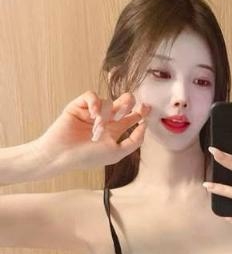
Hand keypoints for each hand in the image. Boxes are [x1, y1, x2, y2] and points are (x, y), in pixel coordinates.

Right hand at [33, 90, 151, 174]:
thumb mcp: (117, 152)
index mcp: (114, 132)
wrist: (61, 155)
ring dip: (106, 112)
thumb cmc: (87, 157)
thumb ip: (134, 141)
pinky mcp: (79, 106)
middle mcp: (104, 121)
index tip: (148, 108)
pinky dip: (94, 102)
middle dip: (129, 102)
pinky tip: (94, 112)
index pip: (131, 119)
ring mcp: (91, 113)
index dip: (140, 113)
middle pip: (122, 106)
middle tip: (133, 102)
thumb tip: (144, 126)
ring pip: (108, 101)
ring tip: (98, 125)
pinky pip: (91, 96)